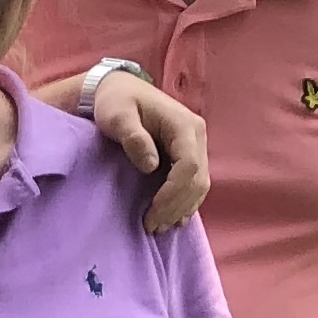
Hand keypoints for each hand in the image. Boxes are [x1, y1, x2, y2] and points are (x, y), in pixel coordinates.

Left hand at [88, 73, 210, 233]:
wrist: (121, 90)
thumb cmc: (117, 102)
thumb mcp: (117, 116)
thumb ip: (133, 138)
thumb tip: (151, 165)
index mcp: (183, 125)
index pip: (189, 166)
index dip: (173, 194)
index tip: (152, 212)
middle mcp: (197, 135)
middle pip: (198, 180)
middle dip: (176, 207)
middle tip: (152, 226)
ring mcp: (197, 145)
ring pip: (200, 186)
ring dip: (181, 209)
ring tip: (158, 226)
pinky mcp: (190, 155)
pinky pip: (195, 184)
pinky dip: (185, 204)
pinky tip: (171, 218)